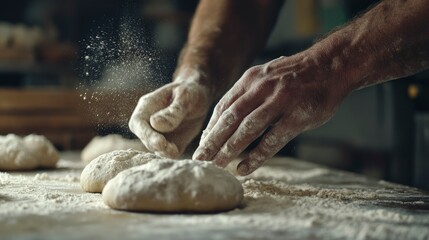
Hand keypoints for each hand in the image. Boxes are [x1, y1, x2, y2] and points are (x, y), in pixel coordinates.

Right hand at [129, 70, 212, 157]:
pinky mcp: (170, 145)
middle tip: (172, 150)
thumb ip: (172, 111)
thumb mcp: (184, 97)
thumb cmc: (190, 91)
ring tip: (177, 150)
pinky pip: (170, 154)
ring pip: (158, 150)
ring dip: (167, 152)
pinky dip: (176, 155)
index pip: (138, 123)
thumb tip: (155, 123)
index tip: (159, 142)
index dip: (146, 135)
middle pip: (146, 140)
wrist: (201, 96)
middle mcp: (148, 123)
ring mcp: (158, 135)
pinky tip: (186, 156)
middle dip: (157, 146)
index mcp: (146, 107)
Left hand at [193, 52, 349, 174]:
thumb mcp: (266, 76)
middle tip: (199, 158)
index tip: (203, 143)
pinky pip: (272, 141)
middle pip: (230, 118)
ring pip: (247, 130)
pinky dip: (255, 157)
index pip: (224, 106)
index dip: (211, 127)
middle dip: (212, 140)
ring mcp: (280, 102)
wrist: (330, 65)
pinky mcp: (297, 117)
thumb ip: (247, 93)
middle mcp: (261, 89)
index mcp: (251, 80)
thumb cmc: (295, 75)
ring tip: (216, 165)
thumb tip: (226, 117)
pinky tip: (244, 168)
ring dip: (229, 149)